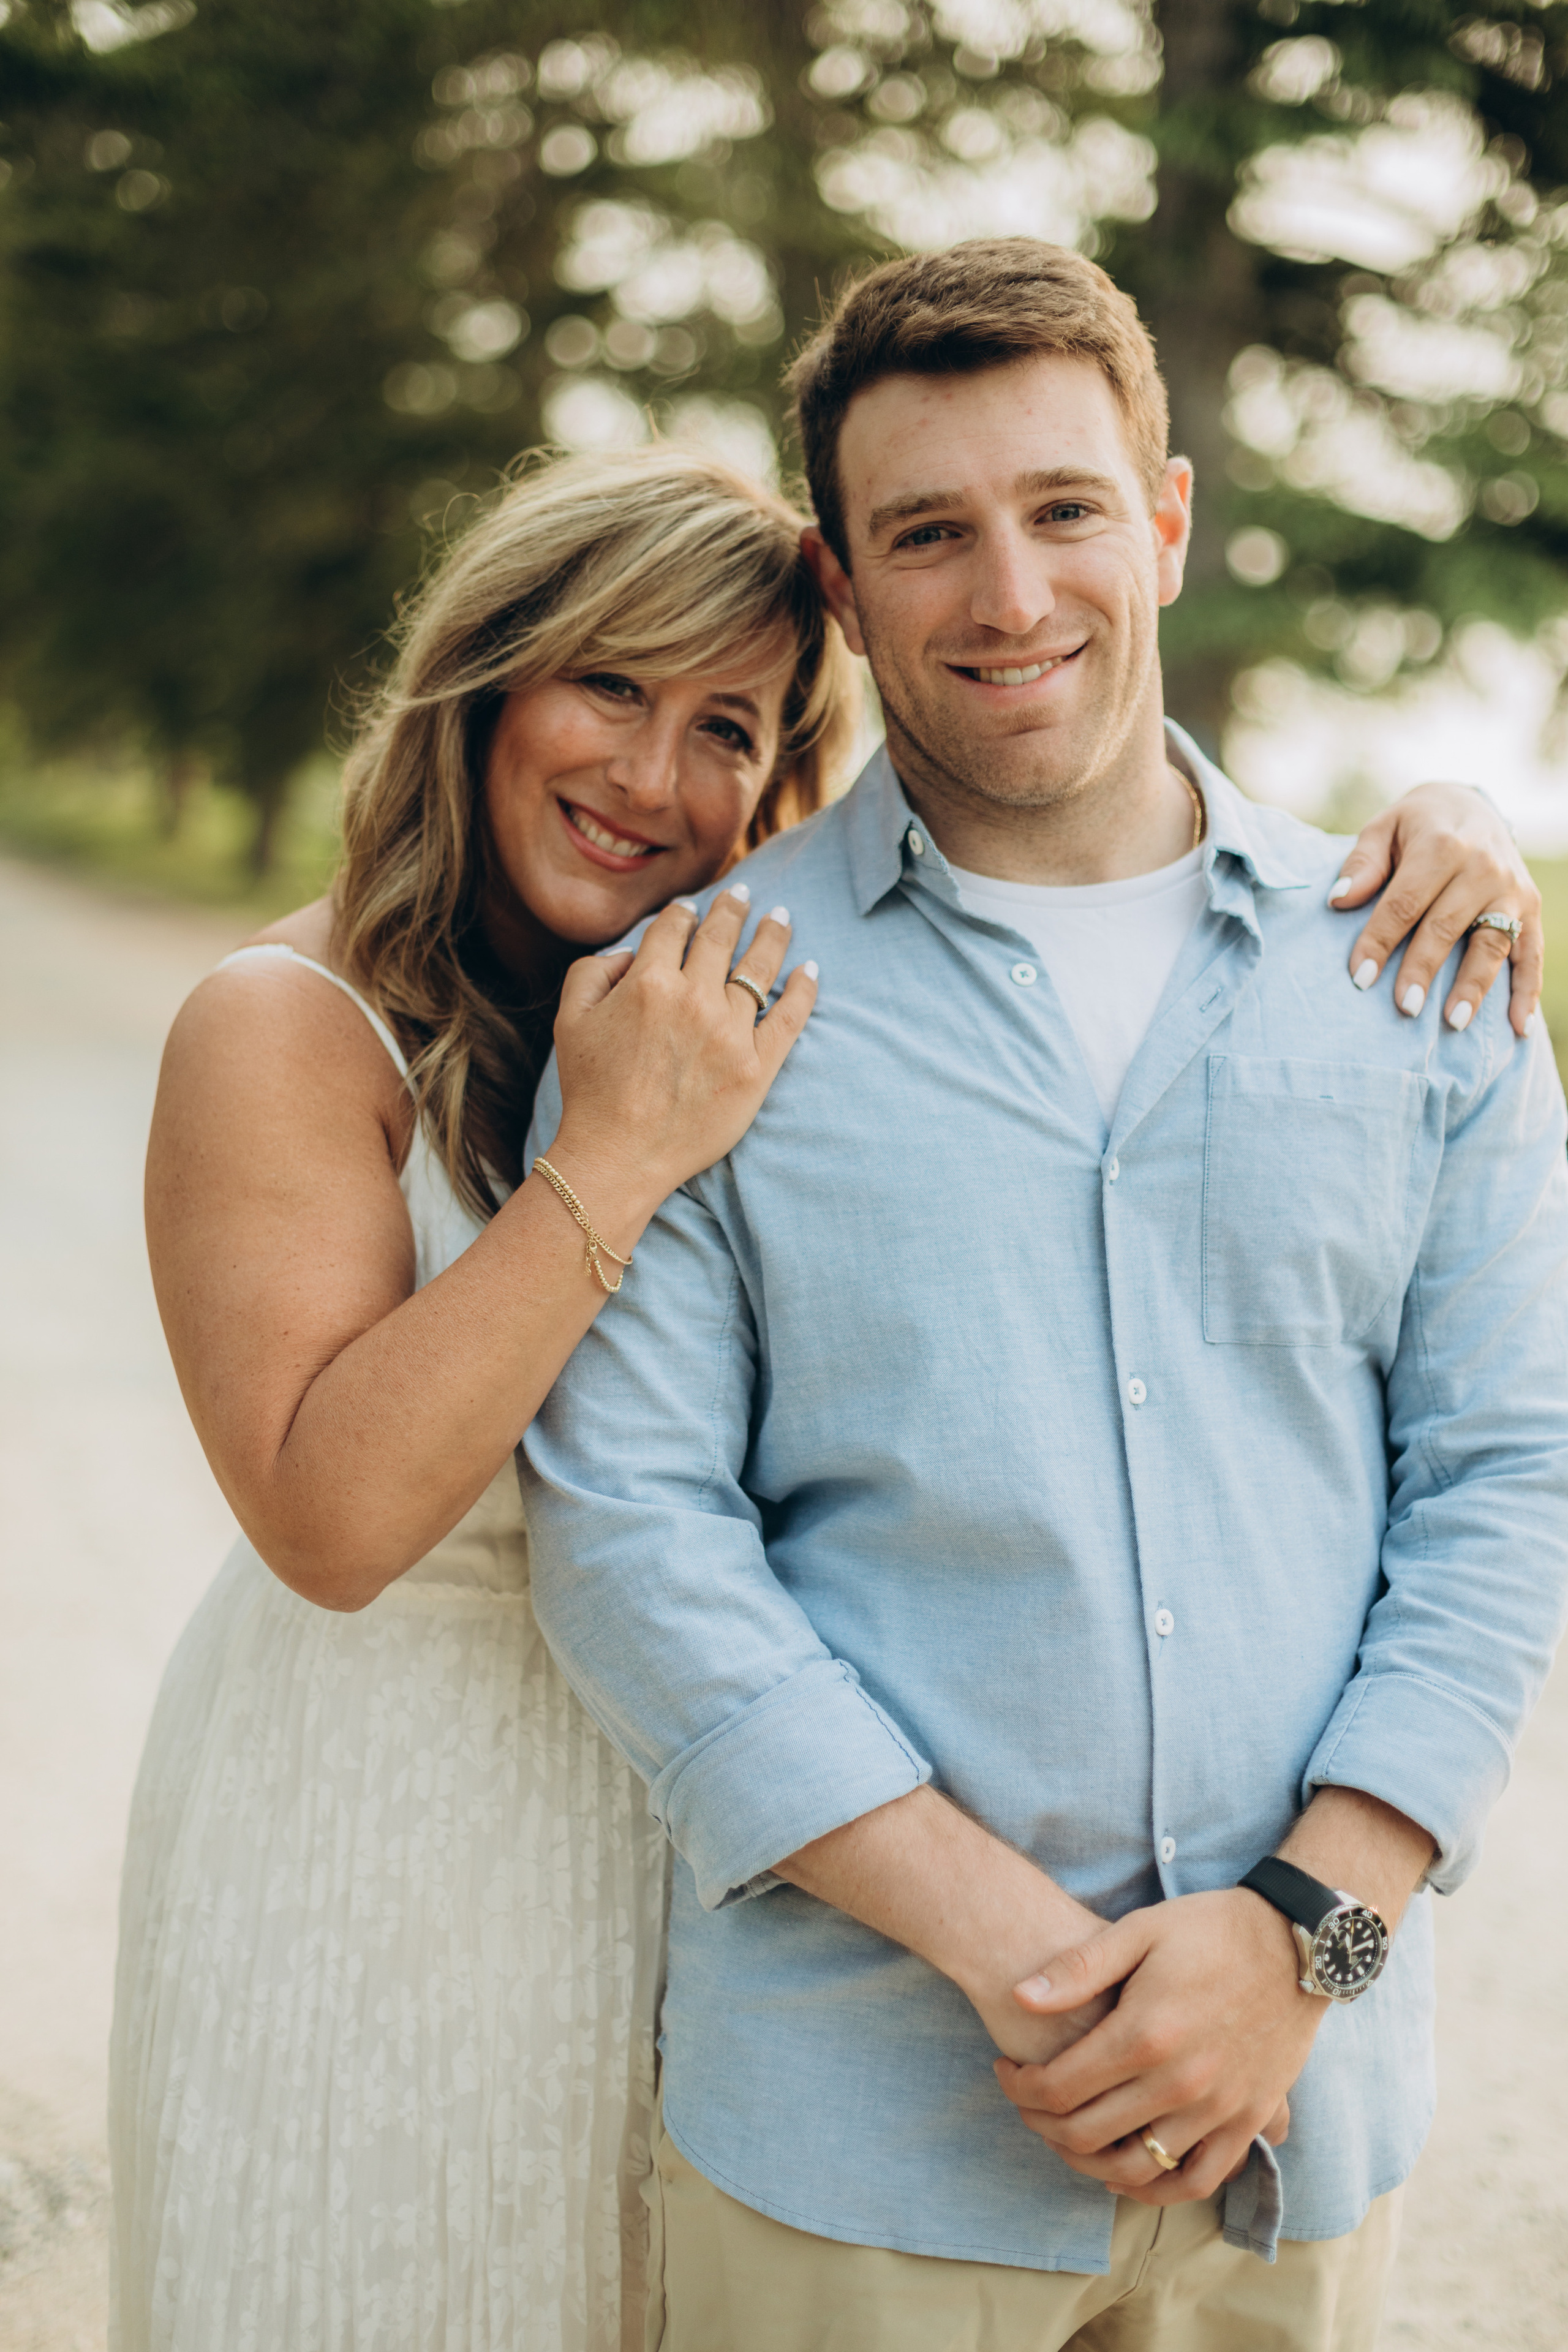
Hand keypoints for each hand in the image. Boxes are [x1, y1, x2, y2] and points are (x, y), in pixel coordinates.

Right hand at [549, 885, 815, 1215]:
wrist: (619, 1156)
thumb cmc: (590, 1091)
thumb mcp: (570, 1020)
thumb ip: (592, 971)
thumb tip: (630, 952)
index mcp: (649, 982)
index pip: (675, 929)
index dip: (684, 913)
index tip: (693, 908)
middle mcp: (694, 999)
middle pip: (721, 937)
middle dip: (733, 908)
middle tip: (742, 893)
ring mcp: (730, 1033)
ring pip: (759, 968)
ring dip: (772, 936)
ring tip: (781, 917)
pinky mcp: (757, 1067)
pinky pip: (790, 1016)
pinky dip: (804, 988)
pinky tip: (811, 968)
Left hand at [991, 1890, 1323, 2204]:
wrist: (1294, 1942)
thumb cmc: (1209, 1929)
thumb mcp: (1139, 1931)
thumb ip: (1078, 1968)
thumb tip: (1020, 1995)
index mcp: (1144, 2034)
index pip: (1059, 2087)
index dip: (1020, 2087)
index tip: (1006, 2070)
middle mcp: (1180, 2083)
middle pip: (1087, 2134)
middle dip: (1041, 2124)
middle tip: (1027, 2103)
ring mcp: (1218, 2108)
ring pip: (1136, 2169)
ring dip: (1088, 2162)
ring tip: (1067, 2136)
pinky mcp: (1248, 2120)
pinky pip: (1198, 2180)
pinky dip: (1157, 2189)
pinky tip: (1127, 2173)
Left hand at [1331, 783, 1540, 1037]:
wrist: (1470, 806)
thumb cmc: (1416, 826)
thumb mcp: (1384, 828)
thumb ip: (1364, 863)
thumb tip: (1339, 899)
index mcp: (1442, 845)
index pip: (1405, 902)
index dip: (1380, 940)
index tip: (1359, 976)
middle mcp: (1483, 866)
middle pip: (1446, 926)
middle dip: (1423, 969)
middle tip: (1404, 1007)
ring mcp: (1512, 889)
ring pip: (1491, 944)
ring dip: (1473, 987)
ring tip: (1452, 1023)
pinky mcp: (1531, 907)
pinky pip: (1532, 954)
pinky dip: (1527, 991)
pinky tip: (1518, 1027)